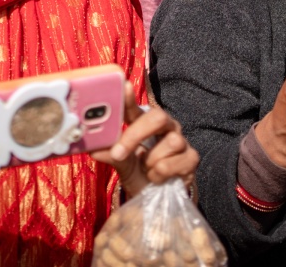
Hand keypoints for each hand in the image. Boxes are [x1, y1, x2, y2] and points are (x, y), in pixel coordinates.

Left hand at [94, 83, 199, 198]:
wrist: (157, 199)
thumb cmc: (139, 173)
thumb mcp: (121, 164)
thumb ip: (110, 154)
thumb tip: (93, 149)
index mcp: (145, 123)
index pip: (136, 107)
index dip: (130, 98)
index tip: (123, 87)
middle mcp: (165, 127)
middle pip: (158, 117)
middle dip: (136, 135)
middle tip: (118, 153)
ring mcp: (181, 141)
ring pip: (170, 142)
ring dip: (151, 162)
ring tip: (146, 170)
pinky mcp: (192, 158)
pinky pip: (175, 163)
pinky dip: (160, 174)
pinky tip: (158, 178)